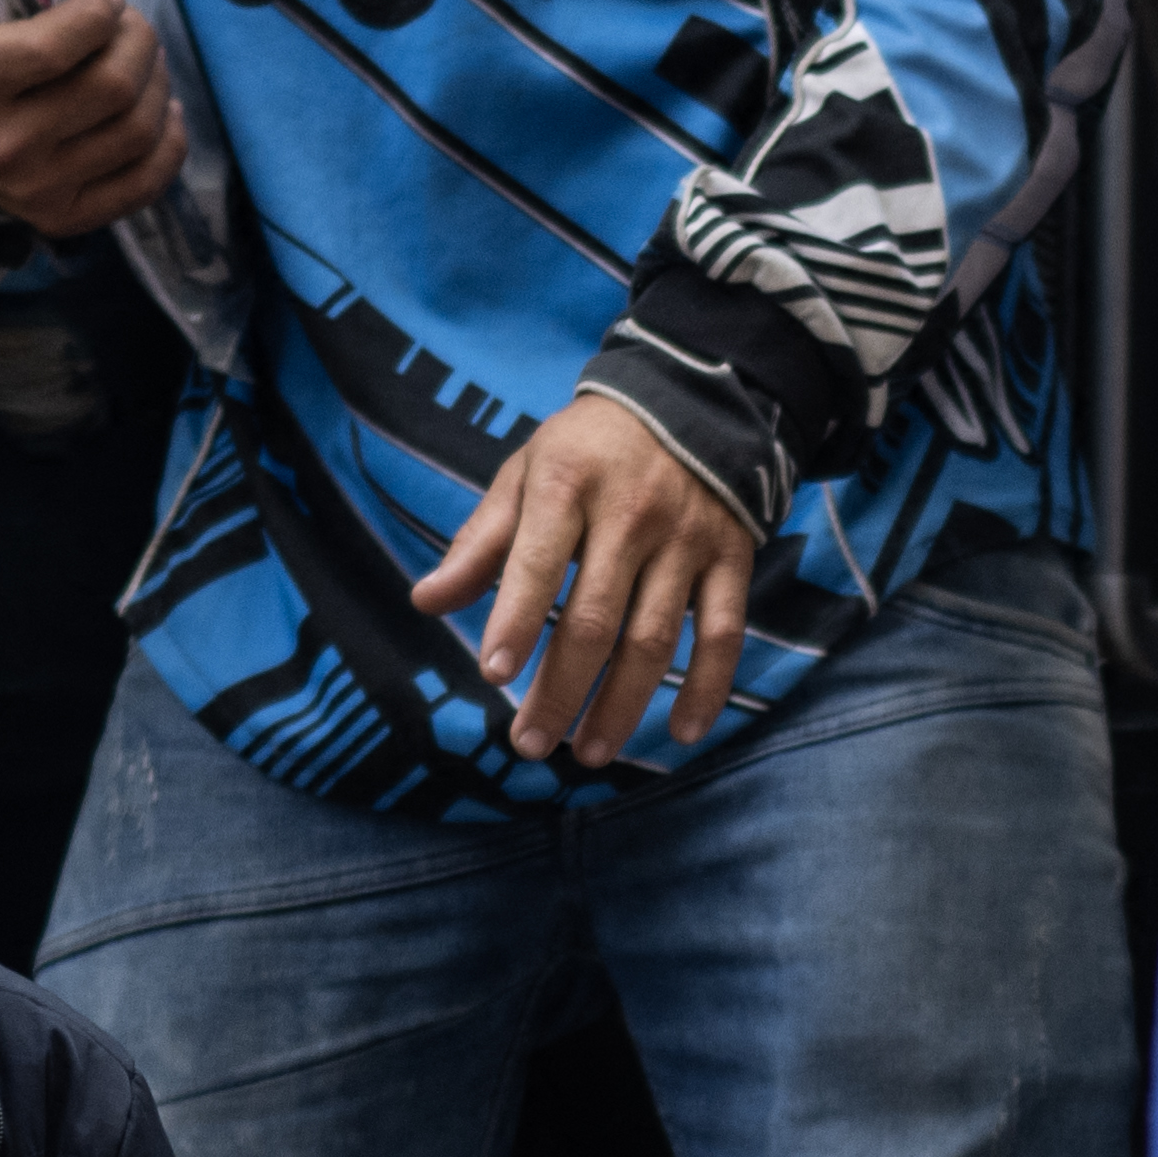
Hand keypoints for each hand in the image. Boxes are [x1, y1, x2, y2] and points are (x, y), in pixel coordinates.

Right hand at [0, 0, 189, 234]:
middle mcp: (1, 145)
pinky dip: (169, 141)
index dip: (97, 15)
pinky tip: (161, 109)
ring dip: (156, 83)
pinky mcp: (69, 217)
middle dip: (138, 44)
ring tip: (143, 58)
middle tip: (134, 24)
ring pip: (135, 130)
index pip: (54, 49)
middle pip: (109, 89)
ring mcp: (37, 189)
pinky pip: (146, 181)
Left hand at [414, 391, 763, 761]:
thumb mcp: (525, 474)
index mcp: (568, 485)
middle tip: (530, 744)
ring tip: (588, 754)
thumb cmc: (588, 450)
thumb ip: (480, 542)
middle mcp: (632, 514)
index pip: (539, 564)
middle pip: (595, 620)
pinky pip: (723, 634)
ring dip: (621, 707)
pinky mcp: (731, 559)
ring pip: (655, 640)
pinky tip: (684, 734)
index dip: (515, 621)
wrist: (689, 403)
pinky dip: (707, 688)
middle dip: (560, 690)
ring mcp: (687, 541)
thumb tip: (425, 603)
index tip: (492, 674)